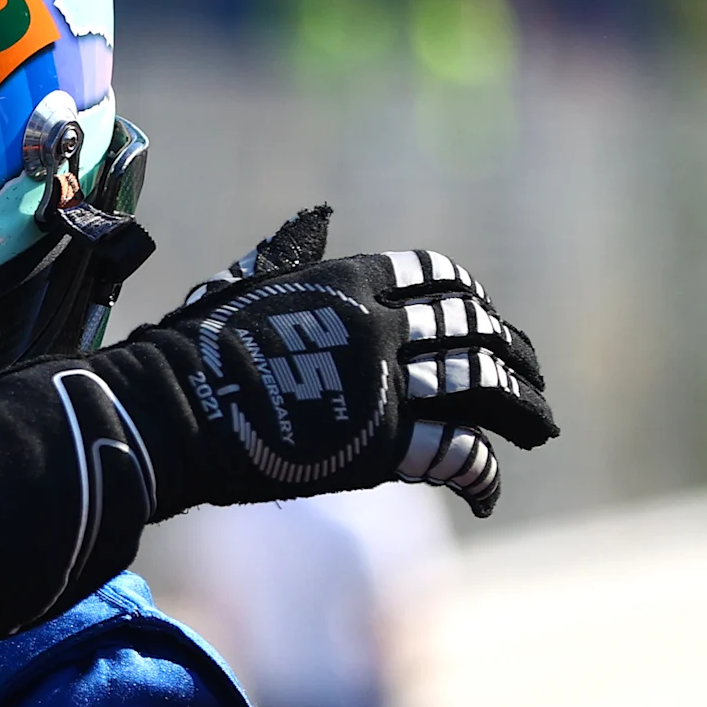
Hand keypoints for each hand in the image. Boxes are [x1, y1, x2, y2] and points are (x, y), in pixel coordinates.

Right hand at [111, 205, 555, 516]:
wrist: (168, 412)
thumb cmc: (191, 349)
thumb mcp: (243, 285)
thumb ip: (289, 254)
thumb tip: (318, 214)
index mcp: (350, 279)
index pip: (439, 276)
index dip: (471, 299)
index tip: (483, 323)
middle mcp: (381, 325)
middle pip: (475, 330)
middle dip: (513, 354)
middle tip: (531, 380)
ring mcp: (387, 385)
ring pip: (484, 386)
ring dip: (522, 409)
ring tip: (538, 429)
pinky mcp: (383, 446)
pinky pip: (457, 453)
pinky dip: (482, 474)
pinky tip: (487, 492)